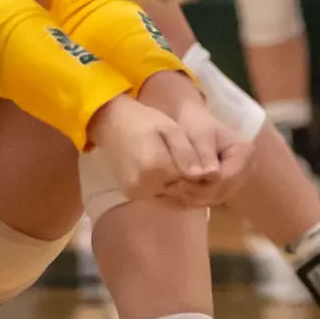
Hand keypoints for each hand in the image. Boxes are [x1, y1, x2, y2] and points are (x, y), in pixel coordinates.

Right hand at [86, 94, 213, 199]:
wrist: (111, 123)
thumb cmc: (144, 121)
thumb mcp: (171, 130)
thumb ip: (188, 154)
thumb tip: (207, 176)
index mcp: (156, 167)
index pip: (192, 180)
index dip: (203, 172)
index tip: (208, 162)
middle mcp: (145, 185)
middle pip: (182, 191)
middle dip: (194, 183)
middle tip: (200, 167)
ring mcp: (136, 192)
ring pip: (172, 197)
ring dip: (183, 188)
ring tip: (185, 169)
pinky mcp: (132, 194)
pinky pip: (159, 197)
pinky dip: (169, 190)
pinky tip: (173, 176)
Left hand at [137, 72, 254, 206]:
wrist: (193, 122)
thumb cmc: (196, 123)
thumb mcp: (199, 135)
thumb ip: (204, 155)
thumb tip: (210, 176)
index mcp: (245, 153)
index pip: (226, 178)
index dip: (202, 185)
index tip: (178, 183)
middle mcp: (246, 169)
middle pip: (222, 191)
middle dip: (196, 193)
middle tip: (171, 189)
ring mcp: (238, 179)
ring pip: (216, 198)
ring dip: (193, 198)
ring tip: (172, 191)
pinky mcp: (227, 186)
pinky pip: (212, 198)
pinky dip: (194, 198)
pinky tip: (177, 194)